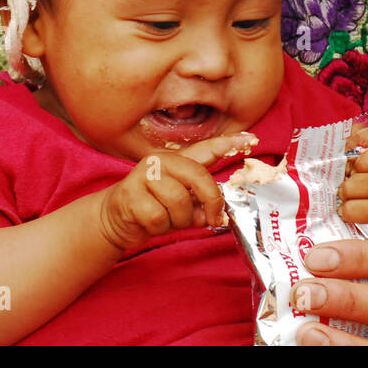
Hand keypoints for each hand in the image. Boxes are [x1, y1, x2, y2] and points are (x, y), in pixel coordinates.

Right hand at [96, 134, 256, 252]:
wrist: (115, 219)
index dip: (229, 143)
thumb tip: (219, 213)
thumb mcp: (182, 204)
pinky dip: (159, 227)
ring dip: (178, 220)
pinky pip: (158, 216)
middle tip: (212, 218)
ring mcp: (143, 177)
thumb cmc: (154, 208)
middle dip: (209, 201)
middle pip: (197, 177)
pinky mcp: (130, 196)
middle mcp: (159, 162)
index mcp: (177, 161)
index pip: (206, 149)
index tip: (251, 140)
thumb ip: (201, 204)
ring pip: (178, 201)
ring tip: (168, 219)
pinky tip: (151, 222)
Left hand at [338, 129, 367, 230]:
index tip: (351, 167)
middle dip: (357, 187)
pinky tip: (346, 214)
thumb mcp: (350, 148)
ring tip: (341, 204)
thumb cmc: (353, 170)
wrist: (367, 200)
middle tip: (341, 189)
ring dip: (356, 206)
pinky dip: (361, 218)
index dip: (366, 161)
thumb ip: (350, 137)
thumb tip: (348, 130)